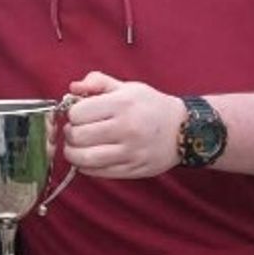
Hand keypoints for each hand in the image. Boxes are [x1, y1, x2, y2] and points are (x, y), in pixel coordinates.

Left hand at [64, 72, 182, 178]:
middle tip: (75, 131)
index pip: (78, 113)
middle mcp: (126, 128)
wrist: (183, 130)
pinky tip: (89, 157)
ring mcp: (129, 152)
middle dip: (70, 134)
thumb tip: (73, 87)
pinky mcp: (131, 169)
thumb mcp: (127, 87)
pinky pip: (96, 172)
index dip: (73, 114)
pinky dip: (85, 166)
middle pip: (77, 137)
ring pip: (84, 158)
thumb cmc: (151, 106)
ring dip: (73, 153)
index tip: (78, 114)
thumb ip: (98, 82)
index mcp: (123, 104)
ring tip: (77, 146)